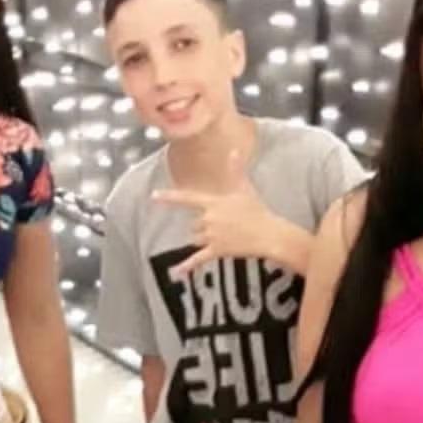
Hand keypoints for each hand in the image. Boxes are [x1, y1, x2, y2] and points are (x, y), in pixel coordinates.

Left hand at [152, 149, 279, 274]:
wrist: (269, 233)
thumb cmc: (257, 210)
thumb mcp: (245, 189)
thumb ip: (236, 170)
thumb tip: (235, 150)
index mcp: (213, 203)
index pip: (187, 198)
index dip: (169, 197)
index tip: (153, 196)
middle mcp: (208, 219)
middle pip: (194, 224)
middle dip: (204, 226)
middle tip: (227, 226)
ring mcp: (212, 236)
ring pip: (196, 239)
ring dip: (204, 239)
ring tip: (227, 237)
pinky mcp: (217, 251)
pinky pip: (198, 259)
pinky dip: (188, 266)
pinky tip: (178, 272)